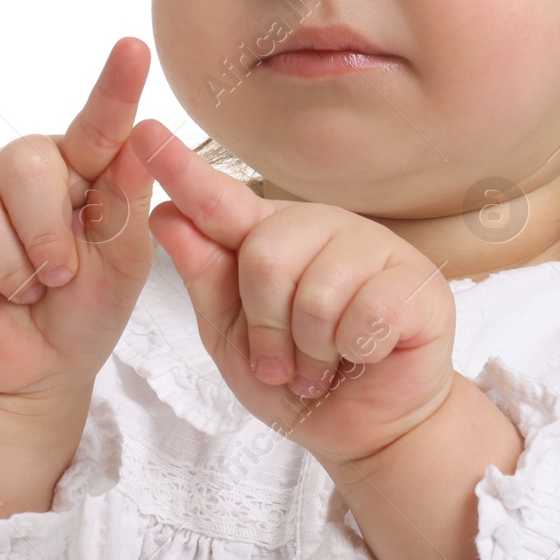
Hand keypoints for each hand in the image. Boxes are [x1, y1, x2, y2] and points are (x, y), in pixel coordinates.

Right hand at [0, 37, 158, 405]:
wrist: (29, 371)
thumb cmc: (83, 309)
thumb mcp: (121, 266)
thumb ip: (128, 206)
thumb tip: (144, 142)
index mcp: (79, 167)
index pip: (99, 122)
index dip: (115, 86)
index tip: (134, 49)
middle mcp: (19, 168)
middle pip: (26, 165)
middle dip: (46, 235)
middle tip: (58, 275)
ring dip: (10, 271)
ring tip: (22, 290)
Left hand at [133, 120, 456, 466]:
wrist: (365, 428)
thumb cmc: (296, 379)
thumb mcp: (232, 337)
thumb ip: (204, 276)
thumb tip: (164, 213)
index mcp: (270, 234)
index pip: (220, 199)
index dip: (182, 168)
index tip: (142, 130)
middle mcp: (321, 226)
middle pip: (265, 254)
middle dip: (267, 326)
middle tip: (284, 359)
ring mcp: (374, 245)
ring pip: (316, 290)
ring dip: (312, 350)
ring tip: (323, 363)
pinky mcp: (417, 278)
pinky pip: (365, 313)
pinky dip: (355, 352)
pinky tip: (366, 354)